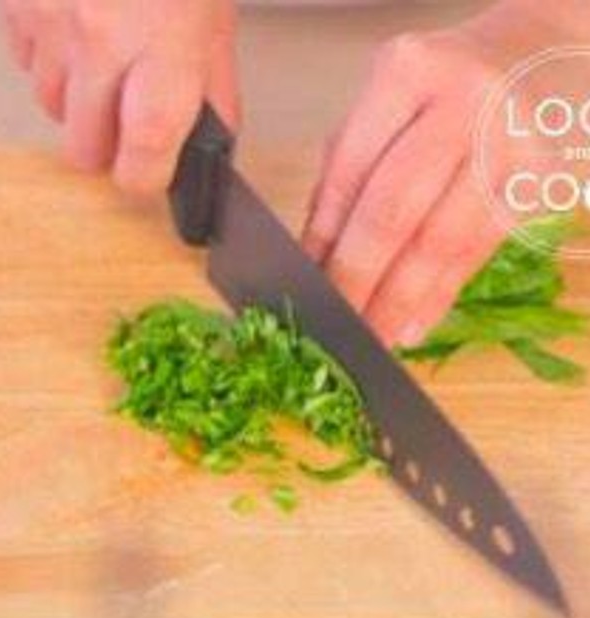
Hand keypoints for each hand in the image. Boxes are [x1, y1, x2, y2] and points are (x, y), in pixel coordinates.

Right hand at [0, 0, 238, 195]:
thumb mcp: (212, 6)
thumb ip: (212, 79)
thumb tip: (211, 138)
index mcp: (166, 36)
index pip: (148, 146)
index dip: (146, 175)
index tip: (151, 173)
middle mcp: (101, 36)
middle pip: (84, 150)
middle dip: (103, 143)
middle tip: (125, 105)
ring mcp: (50, 21)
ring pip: (50, 105)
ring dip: (73, 94)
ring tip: (101, 45)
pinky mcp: (16, 6)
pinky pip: (24, 59)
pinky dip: (47, 50)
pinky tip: (75, 15)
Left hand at [301, 1, 589, 346]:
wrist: (533, 53)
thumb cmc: (440, 86)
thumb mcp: (384, 105)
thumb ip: (347, 174)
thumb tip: (315, 259)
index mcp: (408, 74)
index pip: (350, 172)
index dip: (324, 238)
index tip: (304, 283)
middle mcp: (464, 104)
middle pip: (394, 211)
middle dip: (357, 278)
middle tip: (332, 324)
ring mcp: (509, 143)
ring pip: (442, 241)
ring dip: (399, 301)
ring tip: (370, 339)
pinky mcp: (538, 181)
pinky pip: (479, 251)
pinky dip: (441, 294)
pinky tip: (413, 325)